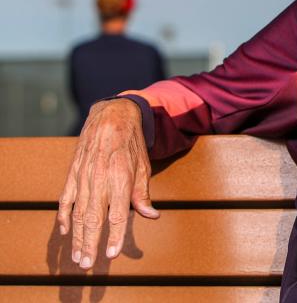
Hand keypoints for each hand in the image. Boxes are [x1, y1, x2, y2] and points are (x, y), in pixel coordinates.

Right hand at [57, 98, 158, 268]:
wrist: (113, 114)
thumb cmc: (132, 143)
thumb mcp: (144, 166)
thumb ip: (143, 193)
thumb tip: (151, 216)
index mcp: (121, 178)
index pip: (118, 214)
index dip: (115, 236)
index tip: (112, 254)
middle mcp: (100, 179)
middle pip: (94, 218)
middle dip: (91, 243)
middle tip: (87, 264)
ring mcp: (84, 176)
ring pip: (77, 212)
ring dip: (76, 236)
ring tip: (77, 255)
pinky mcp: (73, 172)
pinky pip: (65, 198)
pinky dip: (63, 216)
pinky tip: (65, 231)